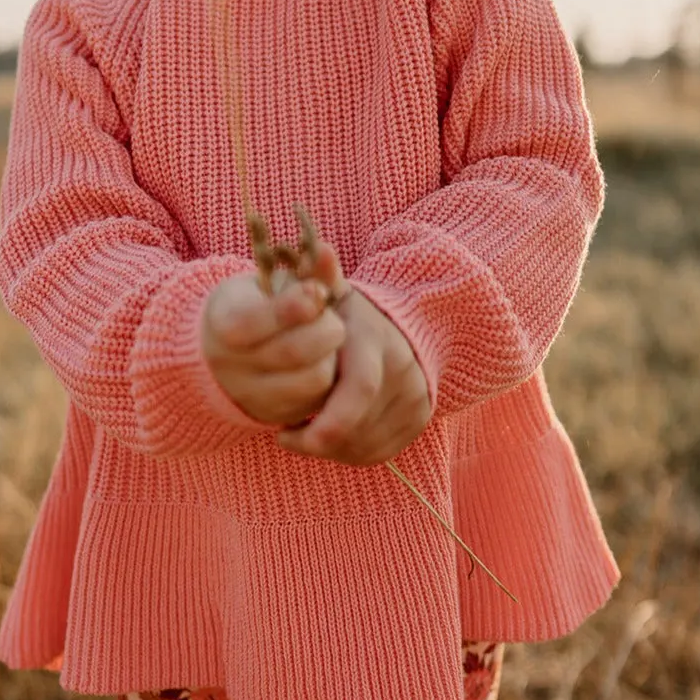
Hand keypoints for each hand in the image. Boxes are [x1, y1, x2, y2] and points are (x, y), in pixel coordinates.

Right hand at [201, 244, 347, 427]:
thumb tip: (326, 250)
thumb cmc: (253, 306)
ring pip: (315, 379)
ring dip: (332, 355)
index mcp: (224, 324)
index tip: (315, 290)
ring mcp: (255, 396)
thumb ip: (303, 269)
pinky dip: (331, 377)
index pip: (258, 320)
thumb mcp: (268, 282)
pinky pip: (320, 400)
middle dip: (326, 328)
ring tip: (325, 339)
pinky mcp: (278, 416)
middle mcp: (233, 366)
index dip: (296, 304)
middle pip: (296, 352)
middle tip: (331, 317)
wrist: (220, 354)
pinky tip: (323, 359)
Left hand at [276, 289, 431, 466]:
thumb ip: (318, 276)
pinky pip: (380, 452)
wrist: (403, 326)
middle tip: (289, 436)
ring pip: (367, 444)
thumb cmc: (348, 317)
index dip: (318, 425)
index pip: (357, 390)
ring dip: (331, 447)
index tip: (280, 432)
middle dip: (319, 440)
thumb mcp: (333, 294)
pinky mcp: (419, 418)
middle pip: (359, 427)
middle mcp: (402, 369)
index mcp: (374, 340)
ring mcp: (415, 396)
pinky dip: (350, 452)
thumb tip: (319, 248)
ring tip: (306, 432)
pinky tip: (331, 438)